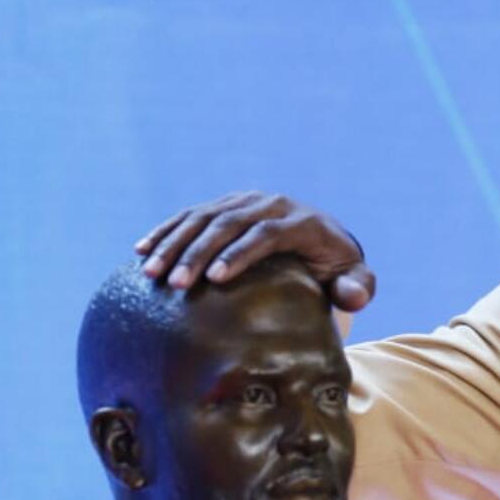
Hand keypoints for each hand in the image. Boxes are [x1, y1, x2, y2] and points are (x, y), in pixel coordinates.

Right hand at [134, 192, 375, 310]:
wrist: (325, 239)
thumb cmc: (340, 268)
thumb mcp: (355, 278)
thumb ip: (359, 288)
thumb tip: (352, 297)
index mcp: (301, 221)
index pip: (265, 234)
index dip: (240, 254)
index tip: (217, 279)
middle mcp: (270, 204)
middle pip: (228, 223)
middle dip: (198, 252)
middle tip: (175, 283)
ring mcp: (244, 201)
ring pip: (203, 217)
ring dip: (174, 243)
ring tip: (152, 273)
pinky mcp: (225, 205)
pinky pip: (190, 215)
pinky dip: (166, 231)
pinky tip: (141, 251)